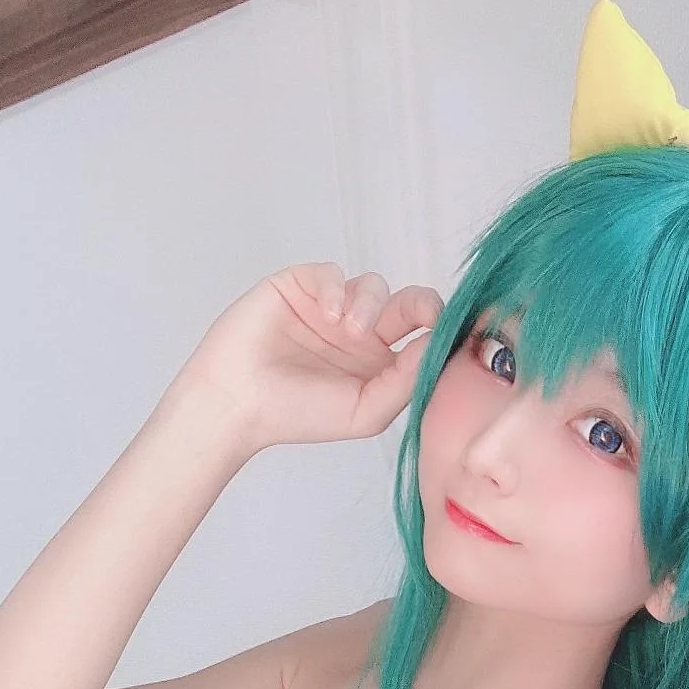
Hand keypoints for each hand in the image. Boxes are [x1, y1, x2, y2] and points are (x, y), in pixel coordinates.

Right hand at [168, 262, 446, 451]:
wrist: (239, 402)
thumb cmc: (298, 415)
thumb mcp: (367, 412)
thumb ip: (406, 381)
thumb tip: (437, 346)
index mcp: (379, 365)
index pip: (421, 339)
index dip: (439, 332)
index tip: (449, 334)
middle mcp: (360, 334)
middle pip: (407, 304)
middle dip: (422, 304)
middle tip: (424, 314)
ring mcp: (331, 308)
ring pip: (372, 286)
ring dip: (369, 304)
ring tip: (349, 330)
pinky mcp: (302, 286)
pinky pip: (332, 273)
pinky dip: (336, 290)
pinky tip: (327, 315)